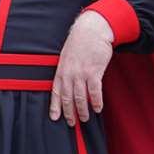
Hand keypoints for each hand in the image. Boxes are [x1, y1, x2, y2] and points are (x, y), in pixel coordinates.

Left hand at [50, 10, 114, 125]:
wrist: (92, 30)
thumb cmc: (80, 42)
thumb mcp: (67, 56)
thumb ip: (66, 71)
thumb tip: (67, 85)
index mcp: (61, 70)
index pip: (55, 92)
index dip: (55, 107)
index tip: (55, 118)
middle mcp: (69, 74)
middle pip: (67, 98)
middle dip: (69, 113)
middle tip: (72, 123)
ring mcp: (81, 73)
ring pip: (80, 98)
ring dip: (83, 110)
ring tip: (86, 118)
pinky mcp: (94, 71)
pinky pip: (95, 91)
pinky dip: (96, 102)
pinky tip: (98, 108)